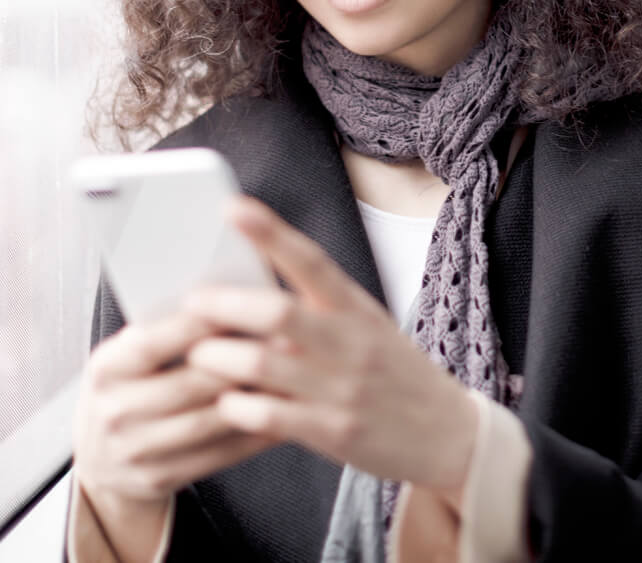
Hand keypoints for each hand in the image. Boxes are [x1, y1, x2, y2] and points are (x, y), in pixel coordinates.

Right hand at [72, 310, 274, 515]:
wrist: (102, 459)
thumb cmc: (125, 391)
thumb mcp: (126, 357)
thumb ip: (162, 331)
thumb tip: (223, 299)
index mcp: (105, 369)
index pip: (152, 342)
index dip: (199, 325)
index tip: (242, 305)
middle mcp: (114, 411)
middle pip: (189, 384)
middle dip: (243, 361)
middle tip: (286, 342)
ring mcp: (134, 450)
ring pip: (208, 421)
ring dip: (255, 399)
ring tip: (291, 377)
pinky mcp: (158, 477)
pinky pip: (217, 455)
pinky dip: (253, 435)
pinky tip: (281, 416)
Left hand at [184, 196, 478, 505]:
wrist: (449, 433)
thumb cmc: (396, 375)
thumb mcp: (369, 328)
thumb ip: (320, 309)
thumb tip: (251, 288)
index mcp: (357, 309)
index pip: (310, 260)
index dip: (269, 232)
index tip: (231, 207)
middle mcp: (351, 343)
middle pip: (276, 311)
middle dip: (223, 304)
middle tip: (191, 301)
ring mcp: (342, 389)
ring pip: (261, 363)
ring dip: (217, 357)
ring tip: (196, 355)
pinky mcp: (334, 433)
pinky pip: (268, 416)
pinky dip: (237, 407)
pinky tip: (227, 403)